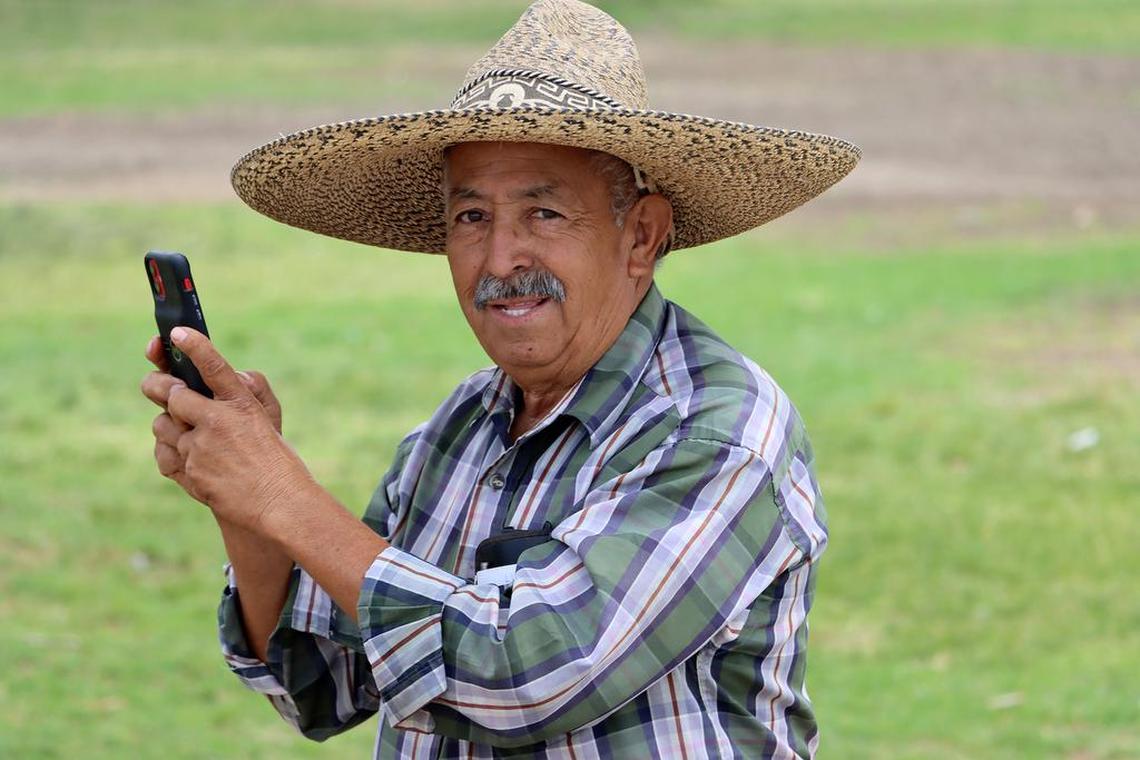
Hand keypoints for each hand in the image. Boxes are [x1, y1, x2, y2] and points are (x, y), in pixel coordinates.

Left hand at [140, 328, 310, 533]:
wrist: (278, 504)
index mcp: (242, 404)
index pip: (213, 365)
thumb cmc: (276, 459)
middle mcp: (219, 422)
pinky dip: (171, 452)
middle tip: (156, 383)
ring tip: (186, 431)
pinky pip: (164, 453)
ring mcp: (201, 448)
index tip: (177, 333)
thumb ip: (247, 390)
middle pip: (171, 392)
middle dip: (157, 385)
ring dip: (168, 424)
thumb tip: (226, 376)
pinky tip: (188, 455)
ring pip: (161, 424)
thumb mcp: (268, 418)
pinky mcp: (189, 472)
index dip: (193, 345)